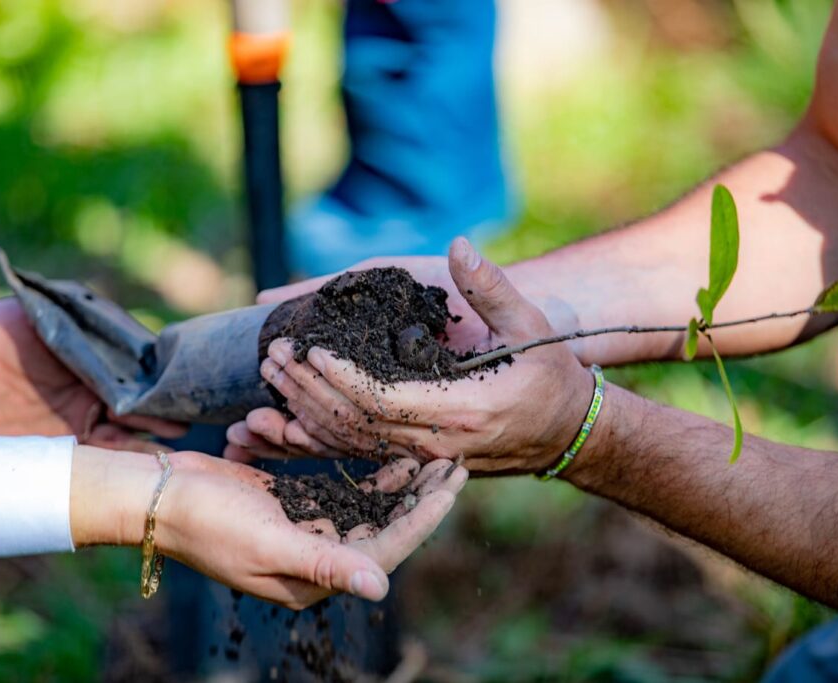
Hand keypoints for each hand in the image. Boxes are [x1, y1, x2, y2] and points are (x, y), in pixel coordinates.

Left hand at [0, 298, 184, 450]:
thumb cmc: (4, 325)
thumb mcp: (54, 315)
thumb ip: (92, 328)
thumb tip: (139, 341)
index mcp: (100, 363)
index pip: (142, 377)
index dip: (162, 386)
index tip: (183, 392)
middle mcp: (96, 395)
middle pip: (140, 410)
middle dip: (164, 417)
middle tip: (185, 424)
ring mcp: (78, 423)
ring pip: (124, 438)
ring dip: (148, 444)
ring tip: (173, 451)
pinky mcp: (57, 448)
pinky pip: (93, 459)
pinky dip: (118, 464)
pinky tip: (141, 468)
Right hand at [70, 446, 467, 608]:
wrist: (155, 494)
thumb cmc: (205, 520)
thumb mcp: (268, 542)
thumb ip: (326, 561)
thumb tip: (381, 589)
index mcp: (312, 577)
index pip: (385, 549)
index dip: (423, 517)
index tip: (454, 485)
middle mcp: (315, 557)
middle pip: (384, 527)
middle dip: (420, 496)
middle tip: (455, 461)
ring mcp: (304, 529)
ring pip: (367, 507)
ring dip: (399, 483)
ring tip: (433, 454)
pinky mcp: (293, 503)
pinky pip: (341, 490)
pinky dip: (365, 473)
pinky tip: (390, 452)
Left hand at [232, 238, 593, 474]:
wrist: (566, 431)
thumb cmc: (551, 375)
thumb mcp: (531, 326)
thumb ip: (492, 288)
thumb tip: (460, 245)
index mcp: (460, 411)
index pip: (382, 401)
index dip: (340, 378)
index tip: (307, 350)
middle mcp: (435, 443)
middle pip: (353, 425)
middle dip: (307, 391)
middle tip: (272, 356)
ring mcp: (423, 458)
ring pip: (349, 445)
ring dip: (304, 414)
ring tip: (270, 380)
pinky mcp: (416, 460)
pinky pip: (359, 454)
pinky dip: (320, 438)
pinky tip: (287, 421)